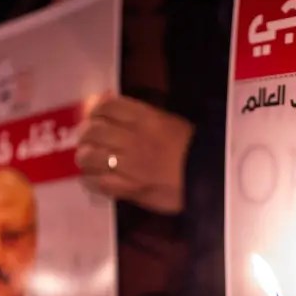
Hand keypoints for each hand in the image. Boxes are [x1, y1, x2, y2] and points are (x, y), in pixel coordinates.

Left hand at [76, 94, 193, 214]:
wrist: (212, 177)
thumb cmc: (195, 149)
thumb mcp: (169, 123)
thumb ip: (141, 117)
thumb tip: (111, 106)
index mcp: (145, 118)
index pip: (107, 107)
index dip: (94, 111)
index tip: (93, 117)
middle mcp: (133, 138)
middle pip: (93, 131)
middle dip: (84, 135)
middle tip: (86, 141)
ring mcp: (131, 165)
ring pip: (90, 156)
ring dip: (84, 158)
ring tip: (87, 161)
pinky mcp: (131, 188)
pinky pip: (99, 183)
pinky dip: (91, 181)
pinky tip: (92, 180)